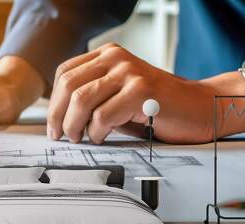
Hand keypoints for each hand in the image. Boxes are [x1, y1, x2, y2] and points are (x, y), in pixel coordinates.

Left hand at [47, 43, 218, 143]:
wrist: (200, 107)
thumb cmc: (158, 105)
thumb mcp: (119, 94)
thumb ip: (93, 98)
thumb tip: (61, 118)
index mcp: (108, 56)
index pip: (65, 74)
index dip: (54, 102)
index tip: (54, 123)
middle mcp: (117, 58)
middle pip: (68, 85)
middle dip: (57, 116)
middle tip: (60, 135)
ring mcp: (129, 72)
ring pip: (81, 100)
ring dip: (74, 126)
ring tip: (80, 137)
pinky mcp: (141, 90)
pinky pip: (103, 116)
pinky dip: (97, 132)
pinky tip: (102, 136)